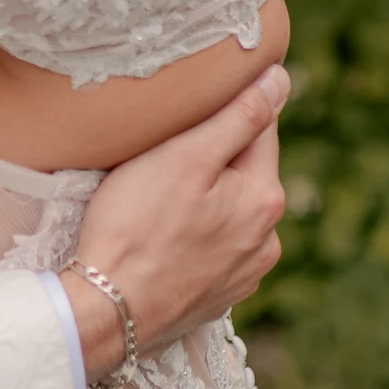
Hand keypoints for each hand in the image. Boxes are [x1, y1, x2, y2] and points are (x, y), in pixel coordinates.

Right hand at [65, 66, 289, 376]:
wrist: (107, 310)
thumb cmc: (136, 226)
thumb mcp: (184, 156)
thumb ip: (239, 117)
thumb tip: (281, 79)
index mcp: (264, 198)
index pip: (260, 127)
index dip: (224, 108)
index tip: (190, 106)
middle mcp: (267, 239)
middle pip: (244, 172)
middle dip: (211, 158)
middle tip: (160, 156)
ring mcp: (245, 273)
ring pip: (229, 212)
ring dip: (204, 199)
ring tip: (156, 200)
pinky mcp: (219, 296)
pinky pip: (215, 248)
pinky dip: (194, 235)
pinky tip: (161, 236)